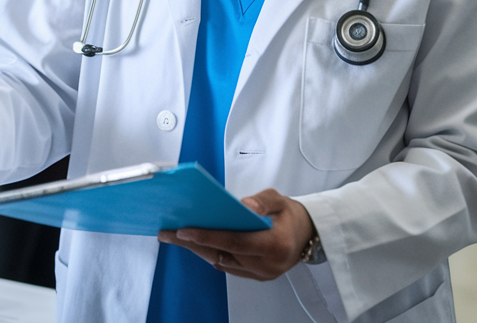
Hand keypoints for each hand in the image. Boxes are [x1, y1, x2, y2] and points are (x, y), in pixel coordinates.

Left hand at [158, 189, 314, 280]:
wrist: (309, 235)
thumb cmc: (291, 215)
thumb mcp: (280, 199)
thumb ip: (263, 201)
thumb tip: (244, 205)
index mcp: (275, 245)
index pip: (235, 242)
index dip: (207, 236)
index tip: (183, 231)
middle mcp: (268, 265)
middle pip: (222, 254)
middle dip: (193, 243)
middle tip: (168, 233)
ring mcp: (262, 274)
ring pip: (222, 262)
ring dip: (199, 250)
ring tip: (176, 237)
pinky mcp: (256, 276)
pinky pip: (228, 266)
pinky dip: (211, 254)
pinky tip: (196, 244)